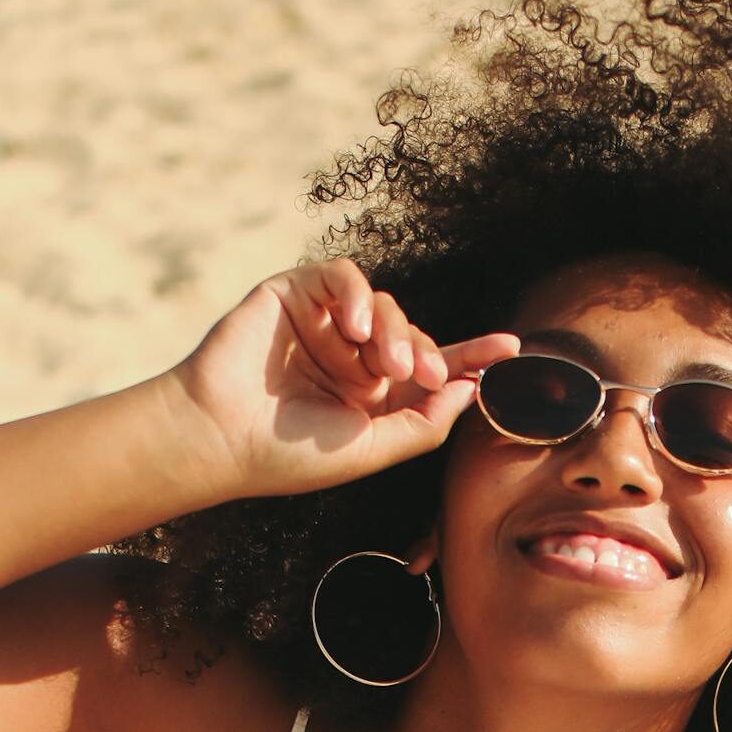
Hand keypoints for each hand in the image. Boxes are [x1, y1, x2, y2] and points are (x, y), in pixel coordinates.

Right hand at [158, 259, 519, 503]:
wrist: (220, 435)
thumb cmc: (288, 455)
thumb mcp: (370, 449)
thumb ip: (423, 423)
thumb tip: (469, 389)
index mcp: (372, 397)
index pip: (431, 369)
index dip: (471, 357)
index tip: (511, 350)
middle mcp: (353, 358)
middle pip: (414, 335)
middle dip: (427, 352)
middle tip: (423, 373)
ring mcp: (324, 325)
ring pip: (385, 305)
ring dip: (393, 332)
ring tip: (380, 363)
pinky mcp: (295, 294)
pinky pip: (343, 277)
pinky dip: (357, 296)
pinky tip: (355, 328)